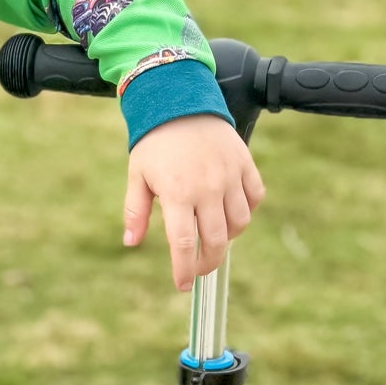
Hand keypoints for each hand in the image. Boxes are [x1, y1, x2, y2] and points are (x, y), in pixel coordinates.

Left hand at [124, 114, 264, 291]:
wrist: (180, 100)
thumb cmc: (155, 141)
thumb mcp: (138, 175)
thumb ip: (136, 211)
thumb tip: (131, 243)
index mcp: (177, 193)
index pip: (185, 244)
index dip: (184, 269)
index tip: (182, 285)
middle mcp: (207, 188)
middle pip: (217, 241)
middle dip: (207, 262)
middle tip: (198, 268)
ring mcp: (229, 176)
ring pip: (239, 223)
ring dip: (227, 237)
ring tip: (213, 236)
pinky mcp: (245, 164)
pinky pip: (254, 198)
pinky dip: (246, 210)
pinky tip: (231, 212)